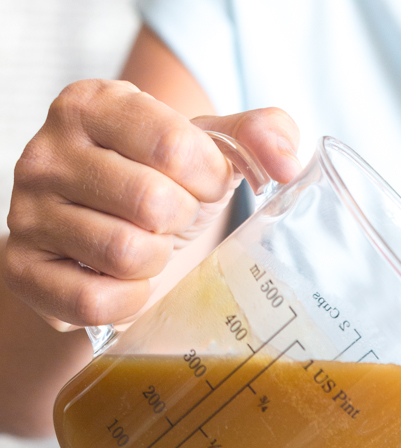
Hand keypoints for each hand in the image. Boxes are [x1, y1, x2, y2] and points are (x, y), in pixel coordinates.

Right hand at [3, 79, 300, 330]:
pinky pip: (93, 302)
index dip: (207, 180)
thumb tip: (288, 159)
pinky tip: (127, 285)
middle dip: (180, 224)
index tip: (201, 187)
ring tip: (147, 251)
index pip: (175, 146)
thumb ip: (255, 138)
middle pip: (151, 202)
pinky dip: (127, 303)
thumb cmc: (156, 190)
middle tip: (169, 224)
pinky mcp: (22, 269)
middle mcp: (47, 152)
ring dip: (155, 264)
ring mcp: (26, 211)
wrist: (101, 247)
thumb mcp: (203, 154)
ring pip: (124, 253)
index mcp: (92, 105)